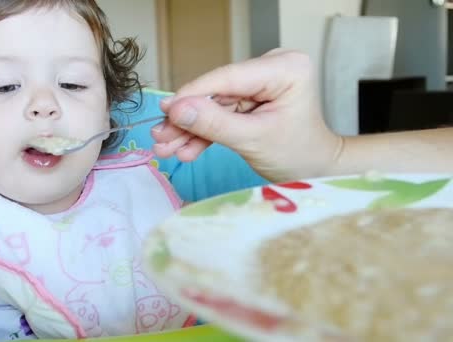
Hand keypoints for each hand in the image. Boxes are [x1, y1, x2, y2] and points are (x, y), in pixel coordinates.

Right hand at [152, 49, 342, 181]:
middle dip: (188, 118)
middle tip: (161, 137)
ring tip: (166, 148)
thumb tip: (176, 110)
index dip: (193, 95)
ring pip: (213, 105)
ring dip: (190, 129)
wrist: (314, 171)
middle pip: (217, 92)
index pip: (228, 78)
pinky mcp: (250, 98)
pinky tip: (184, 149)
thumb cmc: (298, 154)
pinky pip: (220, 113)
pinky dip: (203, 132)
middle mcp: (271, 68)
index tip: (165, 112)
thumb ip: (214, 124)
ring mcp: (259, 83)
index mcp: (285, 68)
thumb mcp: (254, 140)